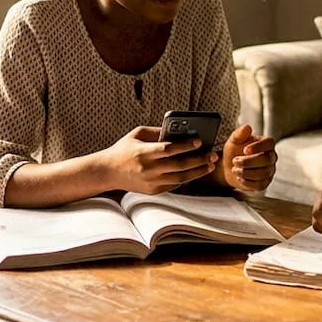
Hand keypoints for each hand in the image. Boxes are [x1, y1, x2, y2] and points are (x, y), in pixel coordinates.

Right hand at [102, 126, 217, 194]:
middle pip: (179, 165)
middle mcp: (148, 169)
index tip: (199, 141)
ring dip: (197, 171)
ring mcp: (151, 182)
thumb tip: (179, 130)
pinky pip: (174, 184)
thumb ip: (157, 131)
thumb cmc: (124, 149)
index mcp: (143, 152)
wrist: (108, 172)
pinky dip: (186, 178)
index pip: (168, 149)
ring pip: (180, 178)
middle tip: (213, 154)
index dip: (185, 145)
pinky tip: (196, 171)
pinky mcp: (153, 191)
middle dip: (198, 160)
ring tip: (209, 164)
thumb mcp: (137, 134)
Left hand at [220, 125, 276, 191]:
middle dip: (248, 161)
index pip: (269, 143)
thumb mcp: (234, 141)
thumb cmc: (234, 151)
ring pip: (263, 173)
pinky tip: (240, 177)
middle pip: (266, 159)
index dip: (258, 147)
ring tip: (235, 169)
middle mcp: (271, 157)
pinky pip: (260, 185)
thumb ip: (239, 134)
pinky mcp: (265, 182)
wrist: (228, 167)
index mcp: (266, 143)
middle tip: (235, 161)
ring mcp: (269, 170)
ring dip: (246, 172)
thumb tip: (247, 128)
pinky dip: (248, 182)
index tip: (245, 150)